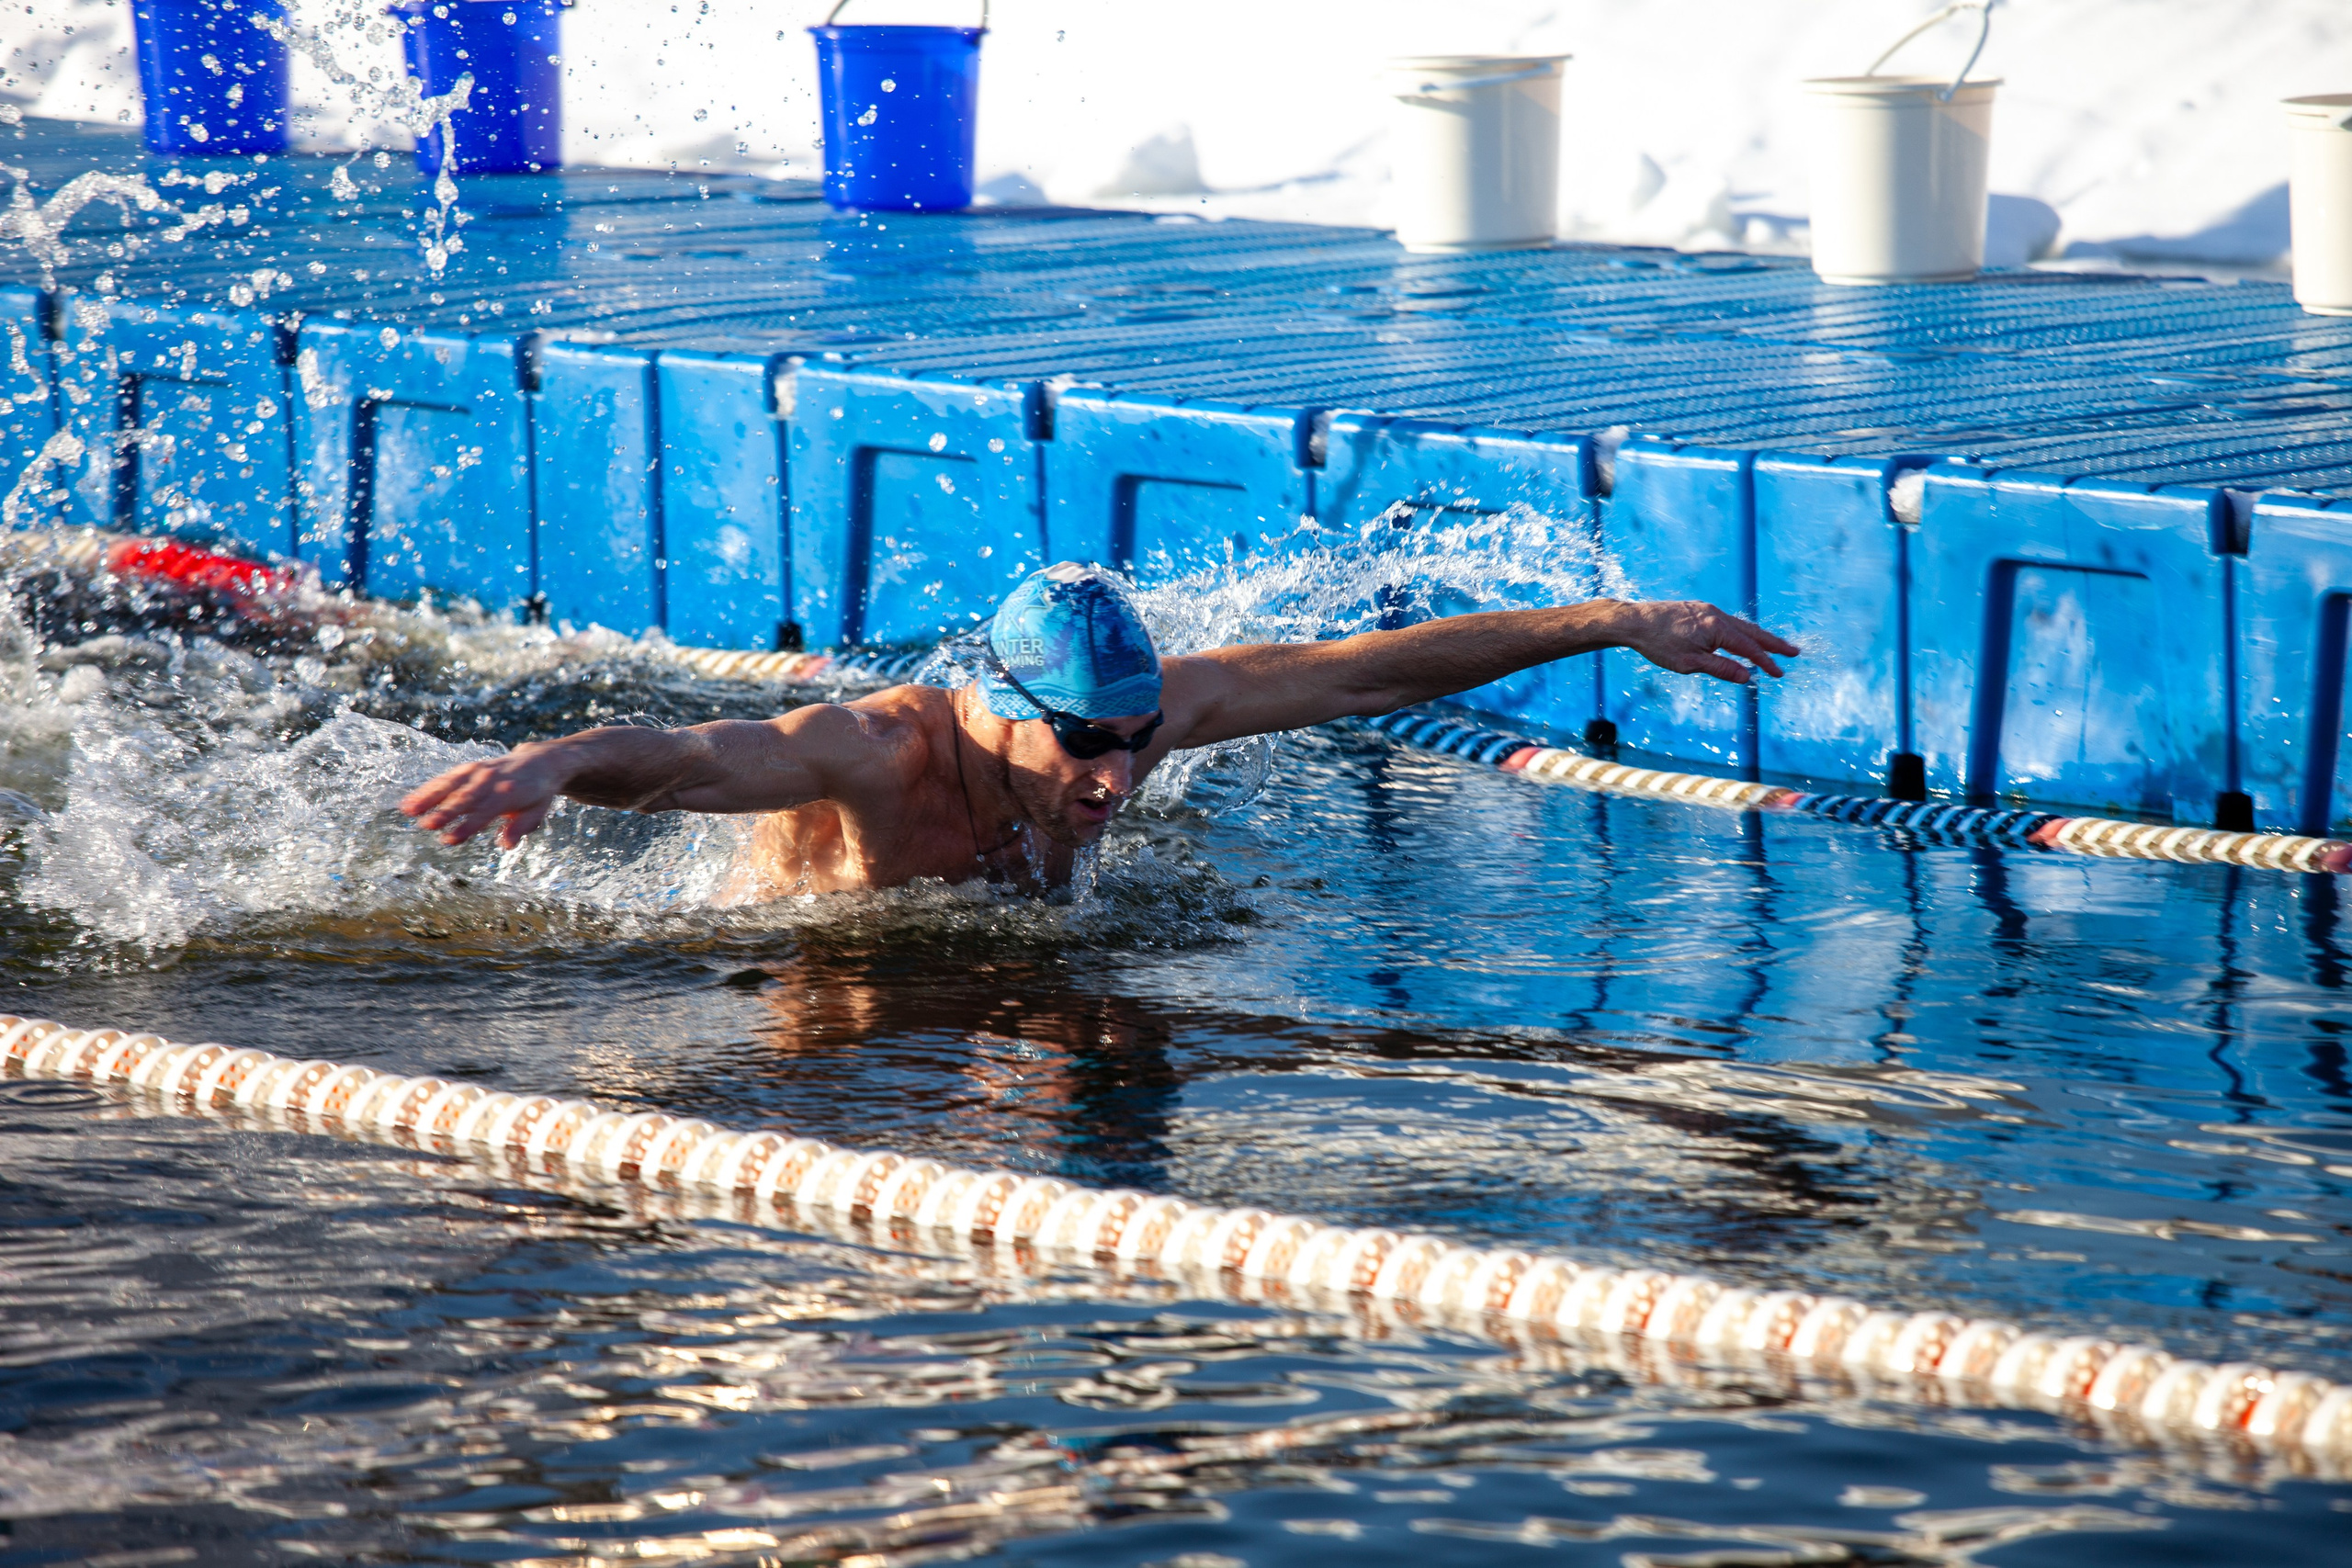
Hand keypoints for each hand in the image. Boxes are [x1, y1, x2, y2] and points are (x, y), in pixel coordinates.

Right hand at [399, 744, 573, 848]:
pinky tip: (409, 801)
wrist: (540, 761)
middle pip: (465, 798)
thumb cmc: (537, 793)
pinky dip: (427, 789)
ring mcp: (478, 771)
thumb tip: (506, 845)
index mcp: (510, 793)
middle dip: (445, 812)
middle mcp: (491, 779)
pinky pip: (446, 778)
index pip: (485, 812)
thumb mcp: (538, 811)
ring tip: (407, 811)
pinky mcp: (468, 768)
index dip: (466, 826)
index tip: (448, 840)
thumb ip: (522, 826)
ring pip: (450, 784)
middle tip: (426, 825)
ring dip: (428, 797)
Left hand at [1619, 600, 1798, 684]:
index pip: (1749, 649)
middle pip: (1752, 632)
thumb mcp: (1690, 663)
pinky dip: (1741, 631)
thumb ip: (1720, 668)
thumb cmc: (1659, 644)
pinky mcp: (1699, 609)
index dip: (1766, 662)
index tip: (1780, 673)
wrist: (1634, 621)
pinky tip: (1742, 637)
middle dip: (1773, 644)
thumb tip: (1747, 676)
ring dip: (1758, 636)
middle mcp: (1717, 615)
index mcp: (1717, 629)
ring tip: (1774, 646)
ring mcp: (1708, 610)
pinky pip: (1727, 621)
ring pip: (1740, 625)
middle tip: (1794, 652)